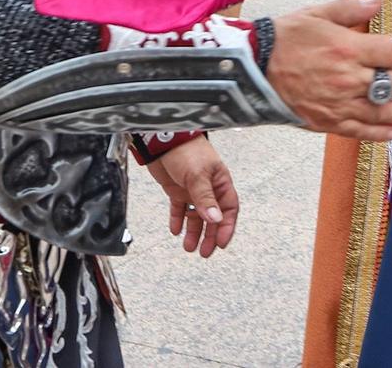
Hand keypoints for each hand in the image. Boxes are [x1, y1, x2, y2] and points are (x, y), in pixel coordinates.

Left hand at [146, 135, 239, 256]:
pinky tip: (175, 230)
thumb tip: (215, 220)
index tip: (221, 243)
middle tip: (204, 252)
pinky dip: (178, 219)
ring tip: (189, 247)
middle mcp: (208, 188)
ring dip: (193, 231)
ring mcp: (192, 189)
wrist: (162, 139)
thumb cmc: (187, 150)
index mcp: (220, 182)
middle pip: (213, 217)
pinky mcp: (177, 189)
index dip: (226, 227)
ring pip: (196, 216)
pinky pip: (179, 209)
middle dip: (209, 235)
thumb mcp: (198, 175)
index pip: (228, 209)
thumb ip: (205, 198)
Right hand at [269, 0, 391, 141]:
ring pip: (381, 112)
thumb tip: (378, 1)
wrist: (252, 69)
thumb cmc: (285, 38)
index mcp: (347, 48)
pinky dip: (379, 133)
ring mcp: (338, 103)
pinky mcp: (327, 121)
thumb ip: (351, 9)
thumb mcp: (317, 13)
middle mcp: (347, 78)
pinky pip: (359, 131)